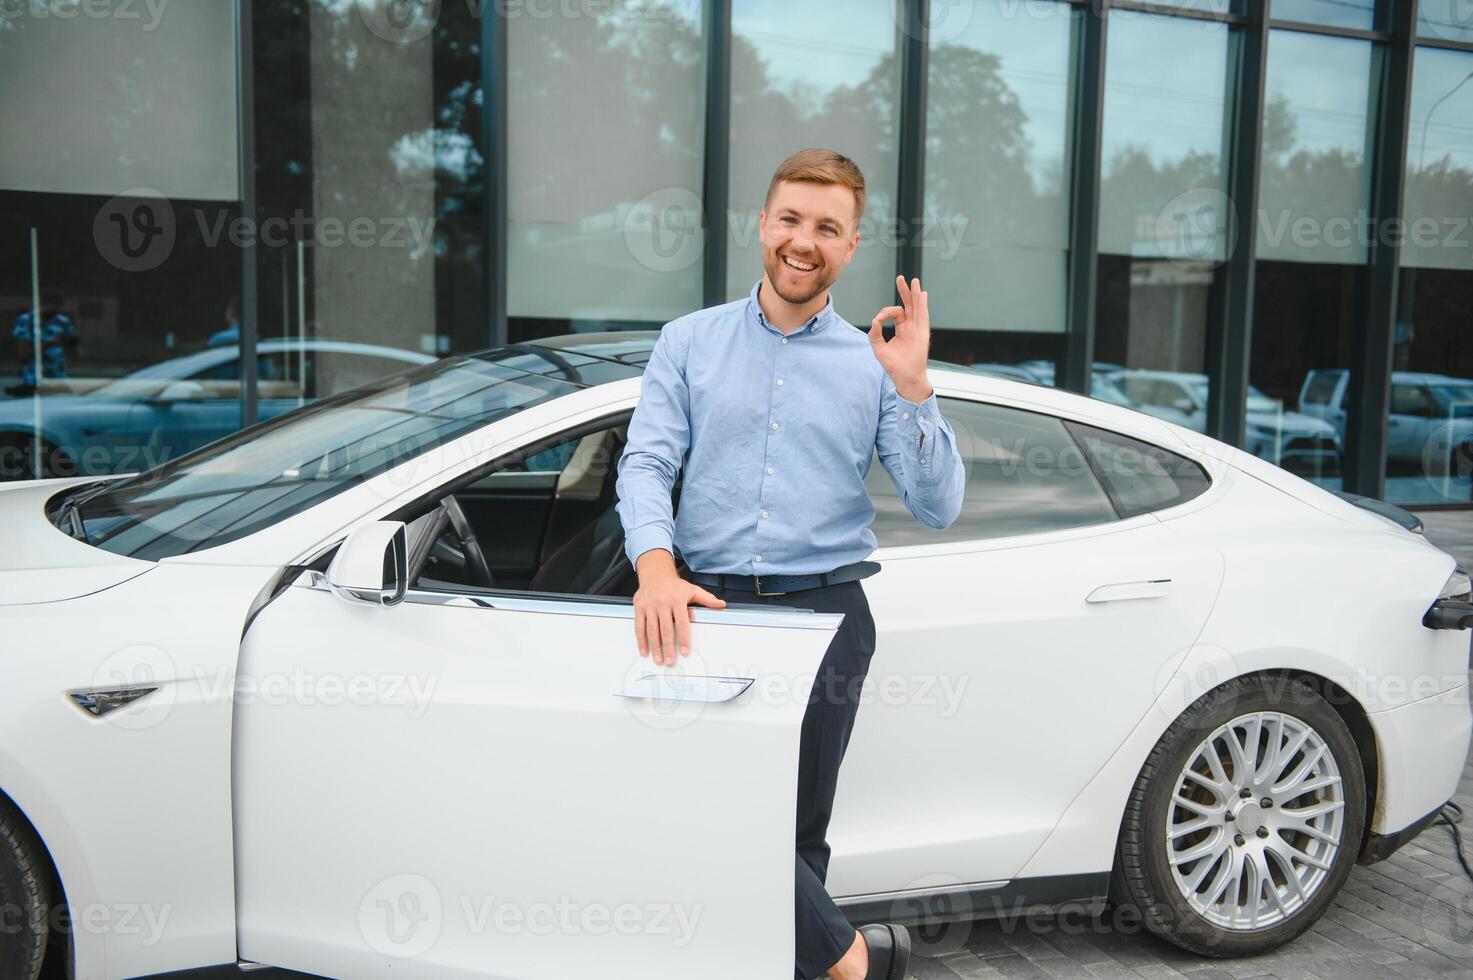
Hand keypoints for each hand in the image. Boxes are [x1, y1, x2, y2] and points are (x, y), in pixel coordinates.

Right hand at [632, 550, 725, 665]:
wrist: (655, 573)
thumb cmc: (674, 585)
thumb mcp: (692, 590)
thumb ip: (707, 599)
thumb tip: (721, 605)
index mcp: (677, 600)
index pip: (682, 623)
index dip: (684, 639)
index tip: (685, 651)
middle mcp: (662, 603)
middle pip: (666, 629)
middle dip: (668, 648)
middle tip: (670, 661)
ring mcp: (649, 606)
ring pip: (652, 630)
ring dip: (655, 647)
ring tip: (658, 660)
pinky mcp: (639, 607)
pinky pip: (639, 626)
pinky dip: (641, 640)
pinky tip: (644, 650)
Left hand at [869, 276, 932, 402]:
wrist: (905, 377)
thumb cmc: (894, 366)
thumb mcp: (879, 349)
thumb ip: (875, 335)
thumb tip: (875, 321)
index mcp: (902, 329)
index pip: (896, 313)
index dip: (886, 312)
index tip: (879, 319)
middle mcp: (911, 327)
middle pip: (909, 304)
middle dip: (905, 291)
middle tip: (901, 278)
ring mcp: (918, 329)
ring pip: (917, 307)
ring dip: (915, 294)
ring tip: (913, 281)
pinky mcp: (922, 333)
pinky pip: (923, 316)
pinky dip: (922, 305)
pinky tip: (922, 294)